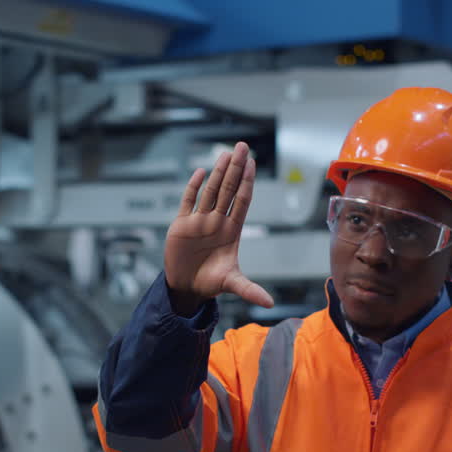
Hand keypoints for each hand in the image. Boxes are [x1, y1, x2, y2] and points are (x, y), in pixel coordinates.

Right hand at [164, 142, 273, 314]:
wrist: (186, 287)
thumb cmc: (210, 283)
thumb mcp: (231, 284)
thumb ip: (249, 290)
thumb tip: (269, 304)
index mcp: (231, 231)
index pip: (242, 201)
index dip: (247, 182)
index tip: (253, 164)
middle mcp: (217, 222)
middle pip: (228, 190)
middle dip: (236, 169)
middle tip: (242, 147)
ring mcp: (199, 221)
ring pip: (210, 191)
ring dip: (218, 173)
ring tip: (226, 154)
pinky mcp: (181, 225)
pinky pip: (188, 201)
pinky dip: (193, 187)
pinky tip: (201, 172)